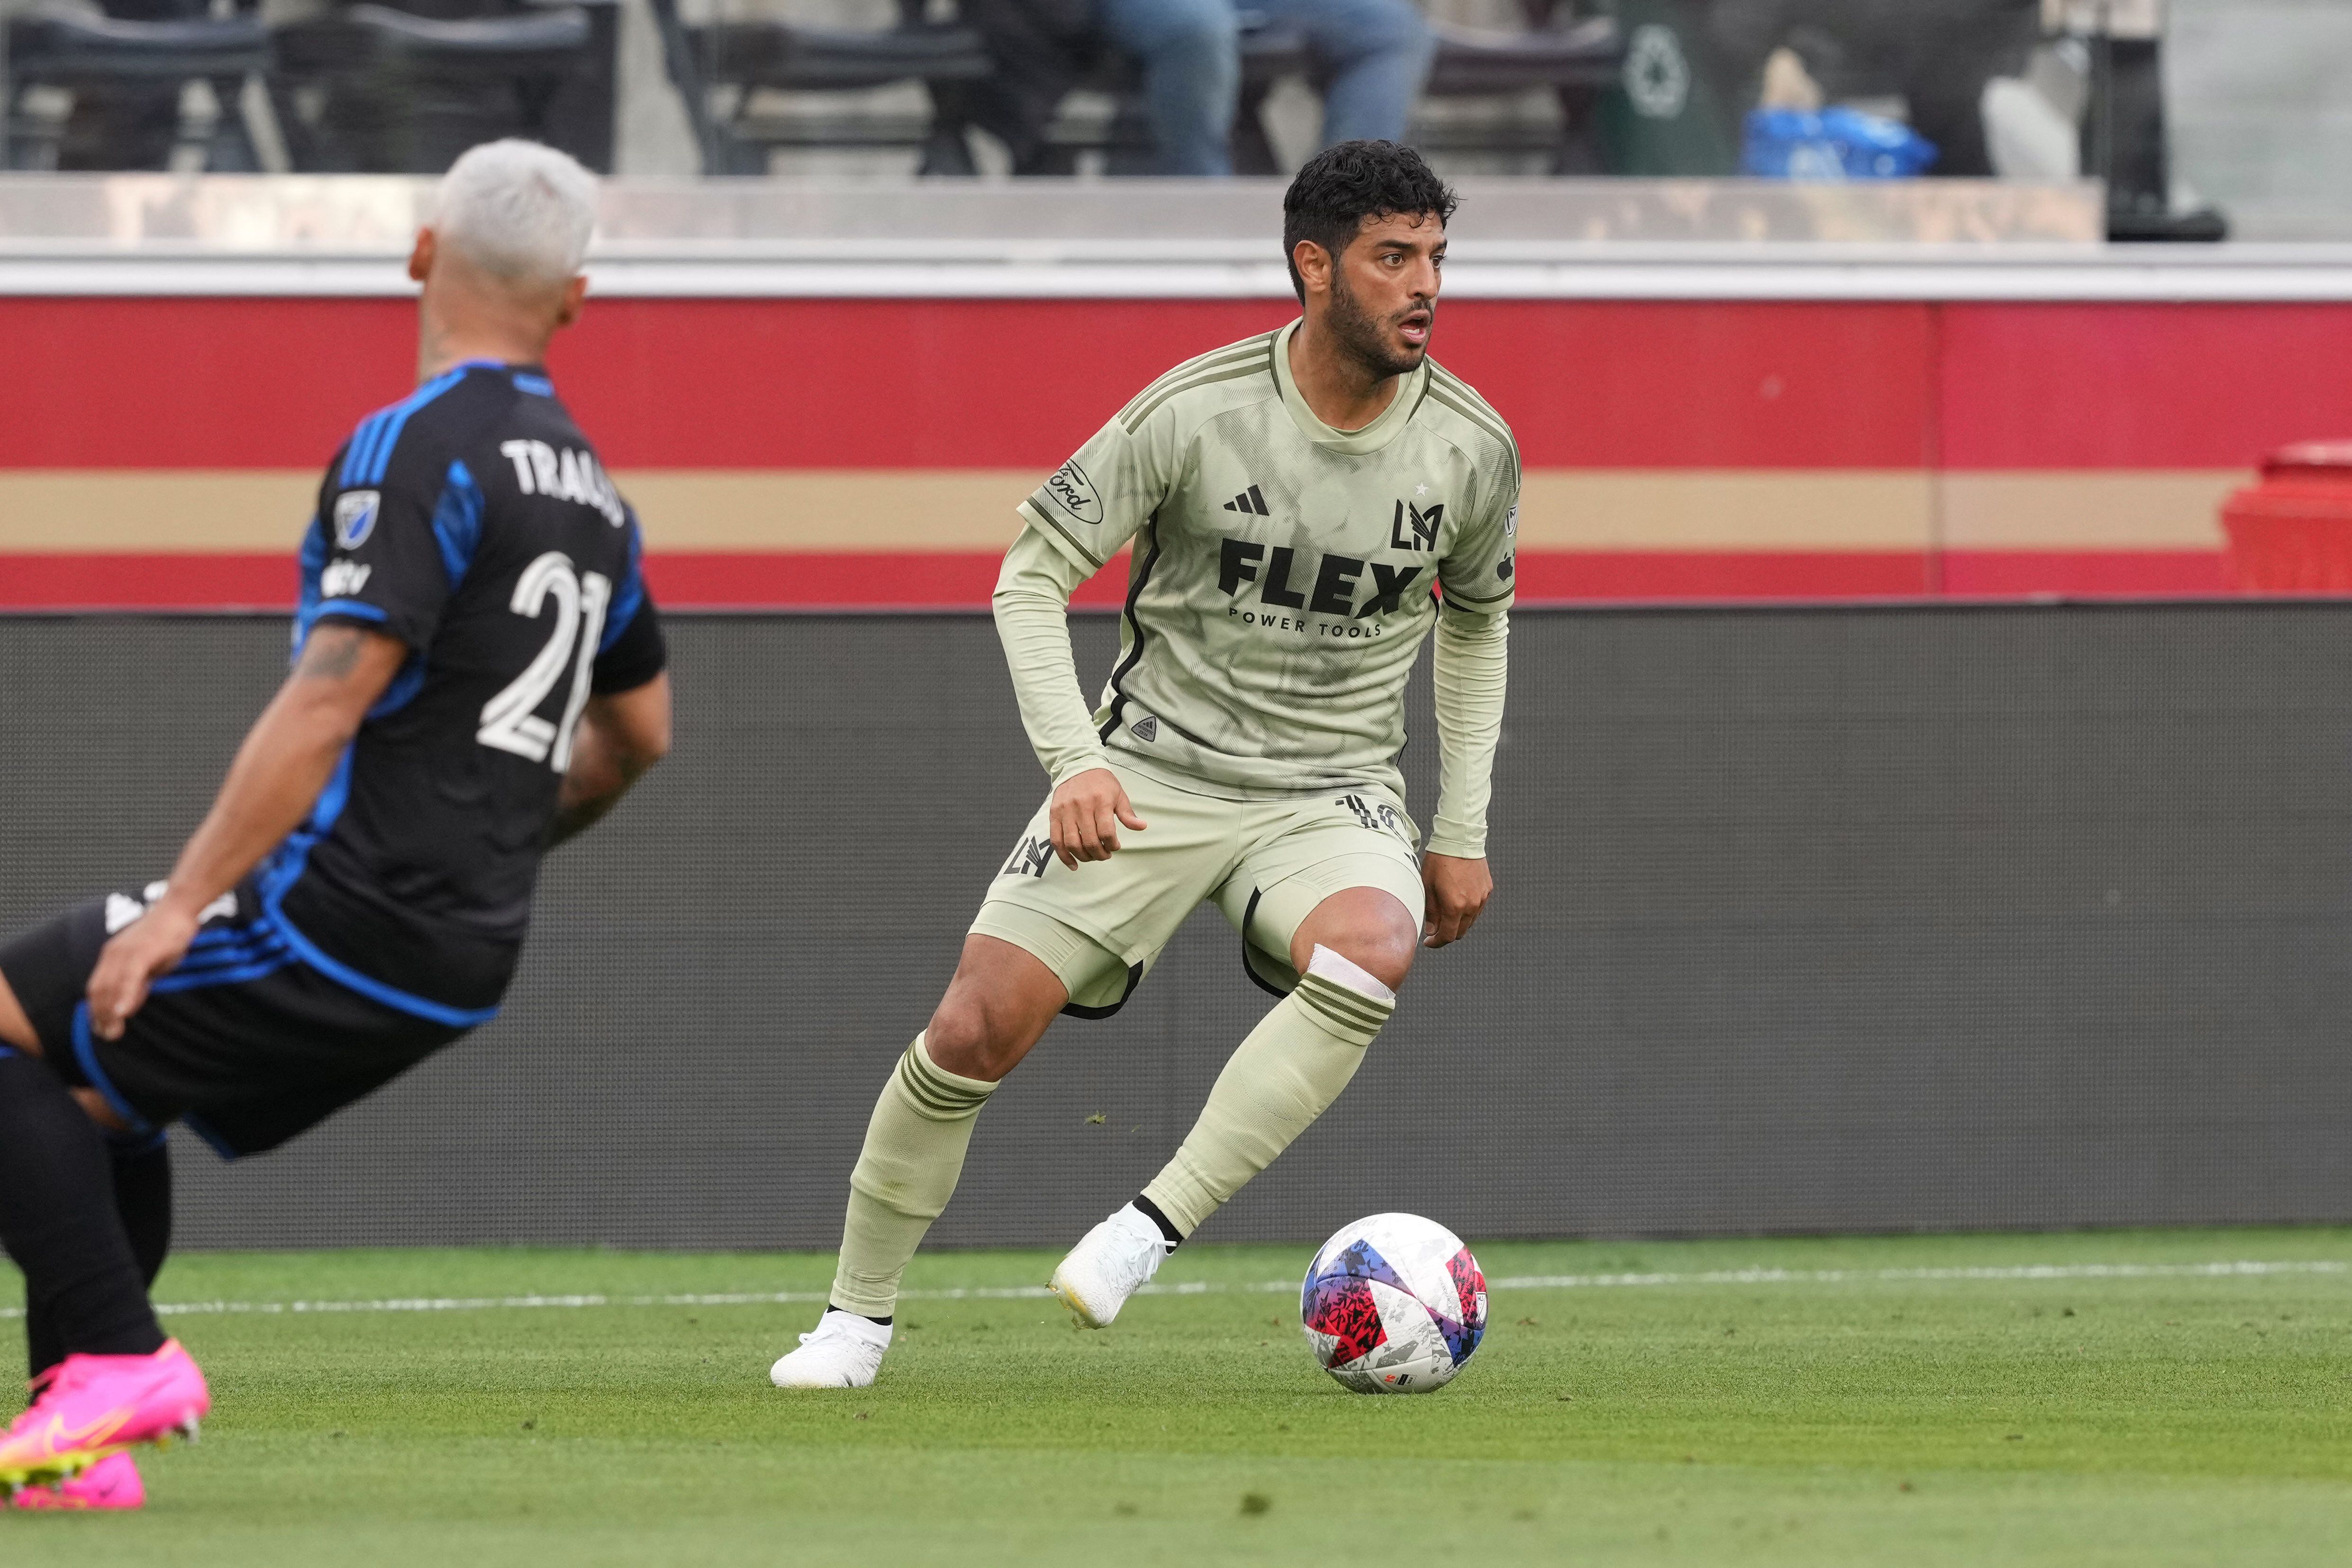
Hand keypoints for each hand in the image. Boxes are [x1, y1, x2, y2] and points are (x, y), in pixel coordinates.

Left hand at [85, 900, 202, 1040]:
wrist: (179, 907)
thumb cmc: (168, 934)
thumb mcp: (150, 962)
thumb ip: (138, 981)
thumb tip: (129, 1003)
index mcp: (112, 956)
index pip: (97, 987)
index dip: (95, 1010)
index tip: (100, 1028)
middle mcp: (113, 953)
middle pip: (99, 990)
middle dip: (100, 1015)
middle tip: (107, 1036)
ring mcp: (125, 952)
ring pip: (110, 986)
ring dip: (109, 1012)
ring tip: (112, 1031)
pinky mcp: (141, 952)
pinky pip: (129, 978)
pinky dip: (124, 996)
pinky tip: (123, 1012)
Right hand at [1049, 767, 1146, 867]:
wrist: (1077, 766)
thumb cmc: (1101, 783)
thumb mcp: (1119, 794)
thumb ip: (1128, 814)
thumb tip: (1142, 827)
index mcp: (1100, 801)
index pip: (1106, 832)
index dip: (1112, 845)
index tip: (1115, 846)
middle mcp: (1081, 806)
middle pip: (1090, 841)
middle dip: (1100, 854)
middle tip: (1105, 855)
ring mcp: (1065, 811)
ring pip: (1072, 843)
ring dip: (1084, 856)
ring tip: (1092, 857)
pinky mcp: (1054, 814)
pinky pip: (1056, 840)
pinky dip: (1064, 856)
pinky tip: (1074, 864)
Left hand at [1420, 853, 1491, 947]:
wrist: (1459, 840)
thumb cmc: (1439, 861)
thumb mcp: (1428, 886)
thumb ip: (1431, 912)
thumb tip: (1431, 930)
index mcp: (1455, 907)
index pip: (1448, 936)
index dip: (1437, 942)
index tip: (1428, 941)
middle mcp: (1472, 905)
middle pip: (1460, 932)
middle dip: (1447, 934)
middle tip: (1434, 930)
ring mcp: (1482, 898)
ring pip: (1470, 921)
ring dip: (1458, 923)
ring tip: (1445, 915)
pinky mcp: (1487, 889)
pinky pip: (1477, 908)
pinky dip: (1467, 911)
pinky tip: (1457, 903)